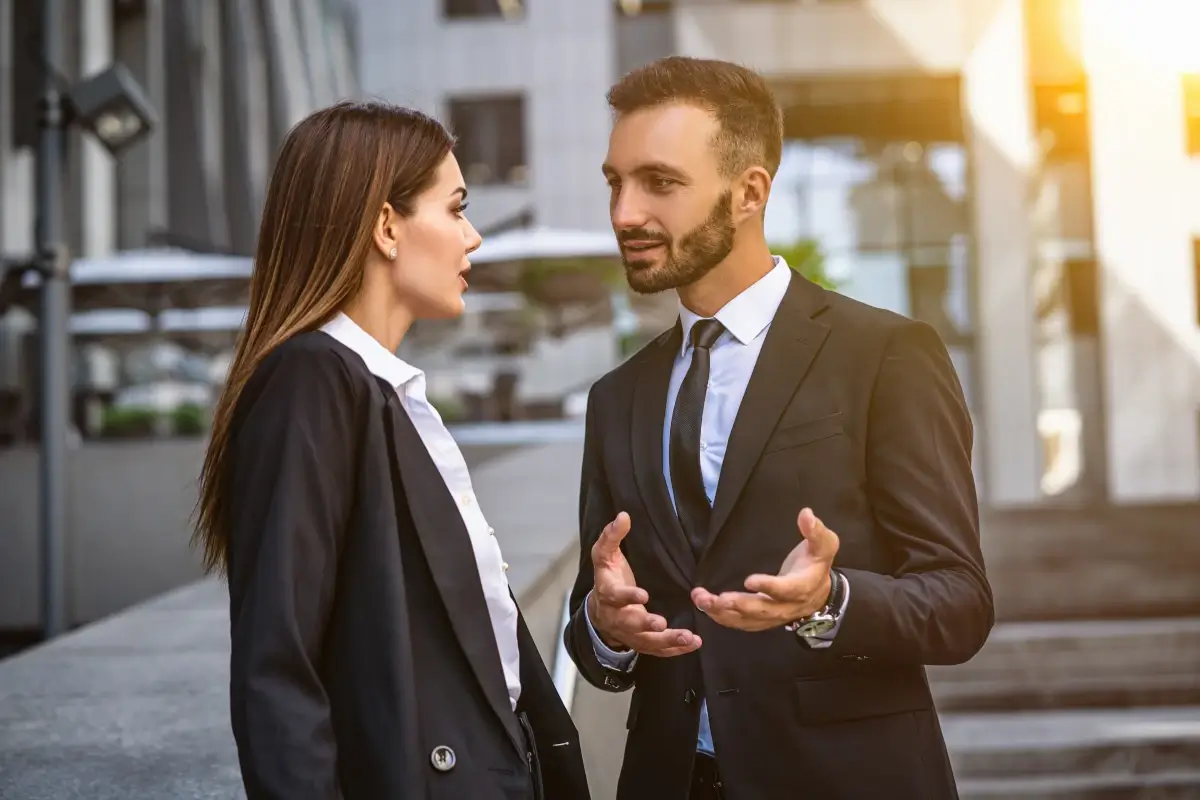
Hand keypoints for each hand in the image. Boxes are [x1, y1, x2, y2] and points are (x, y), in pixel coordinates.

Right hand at [589, 512, 701, 656]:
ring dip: (668, 640)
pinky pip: (659, 650)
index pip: (616, 596)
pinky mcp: (643, 643)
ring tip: (689, 637)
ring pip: (648, 641)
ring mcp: (631, 634)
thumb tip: (623, 515)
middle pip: (631, 624)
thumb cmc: (608, 579)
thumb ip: (612, 536)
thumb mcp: (605, 556)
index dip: (628, 596)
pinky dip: (676, 649)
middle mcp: (618, 617)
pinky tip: (693, 644)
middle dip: (647, 625)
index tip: (643, 595)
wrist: (599, 613)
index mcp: (608, 594)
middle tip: (662, 623)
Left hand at [692, 508, 839, 631]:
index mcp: (802, 587)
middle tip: (717, 599)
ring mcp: (774, 616)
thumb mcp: (824, 545)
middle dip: (739, 605)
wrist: (820, 592)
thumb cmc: (816, 563)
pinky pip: (743, 624)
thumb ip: (816, 531)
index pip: (786, 590)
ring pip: (749, 619)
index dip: (769, 587)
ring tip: (702, 600)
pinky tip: (707, 608)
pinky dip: (724, 619)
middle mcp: (787, 606)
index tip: (749, 580)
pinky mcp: (763, 620)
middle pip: (763, 609)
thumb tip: (806, 514)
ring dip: (724, 613)